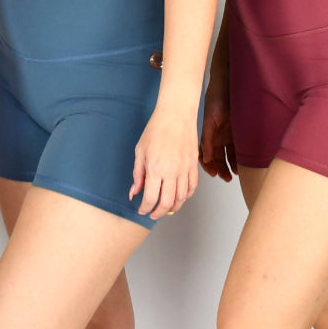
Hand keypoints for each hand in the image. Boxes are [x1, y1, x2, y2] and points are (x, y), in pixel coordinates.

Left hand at [130, 104, 198, 219]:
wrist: (176, 114)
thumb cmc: (156, 129)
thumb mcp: (140, 151)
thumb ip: (137, 174)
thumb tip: (133, 193)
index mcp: (155, 168)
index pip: (150, 198)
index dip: (145, 208)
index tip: (141, 210)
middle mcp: (171, 171)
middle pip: (167, 203)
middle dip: (158, 213)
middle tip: (153, 214)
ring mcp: (184, 169)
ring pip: (181, 198)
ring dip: (173, 207)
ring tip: (166, 208)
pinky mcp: (193, 166)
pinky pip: (192, 188)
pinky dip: (186, 197)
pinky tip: (179, 197)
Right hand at [199, 76, 236, 182]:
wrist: (229, 87)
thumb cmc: (215, 100)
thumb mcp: (209, 121)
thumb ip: (207, 140)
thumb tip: (205, 158)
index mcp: (207, 135)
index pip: (205, 155)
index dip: (208, 165)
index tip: (213, 173)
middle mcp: (216, 138)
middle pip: (217, 158)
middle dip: (220, 168)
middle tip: (225, 177)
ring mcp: (227, 136)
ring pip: (228, 156)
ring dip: (230, 165)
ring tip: (234, 174)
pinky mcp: (237, 134)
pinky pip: (238, 149)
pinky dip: (238, 158)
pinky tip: (241, 165)